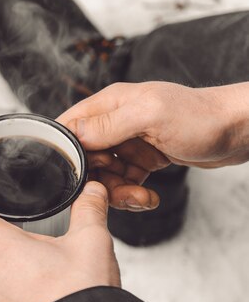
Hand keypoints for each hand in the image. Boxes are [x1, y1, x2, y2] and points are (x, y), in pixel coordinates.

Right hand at [57, 81, 248, 210]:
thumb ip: (108, 125)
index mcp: (109, 104)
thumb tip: (71, 133)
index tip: (82, 173)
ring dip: (118, 192)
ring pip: (103, 175)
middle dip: (98, 180)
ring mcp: (128, 142)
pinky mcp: (141, 158)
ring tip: (140, 197)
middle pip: (84, 158)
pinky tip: (148, 197)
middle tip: (119, 188)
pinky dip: (132, 194)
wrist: (239, 131)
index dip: (68, 154)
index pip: (69, 127)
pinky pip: (122, 181)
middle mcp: (114, 122)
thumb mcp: (150, 117)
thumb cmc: (201, 117)